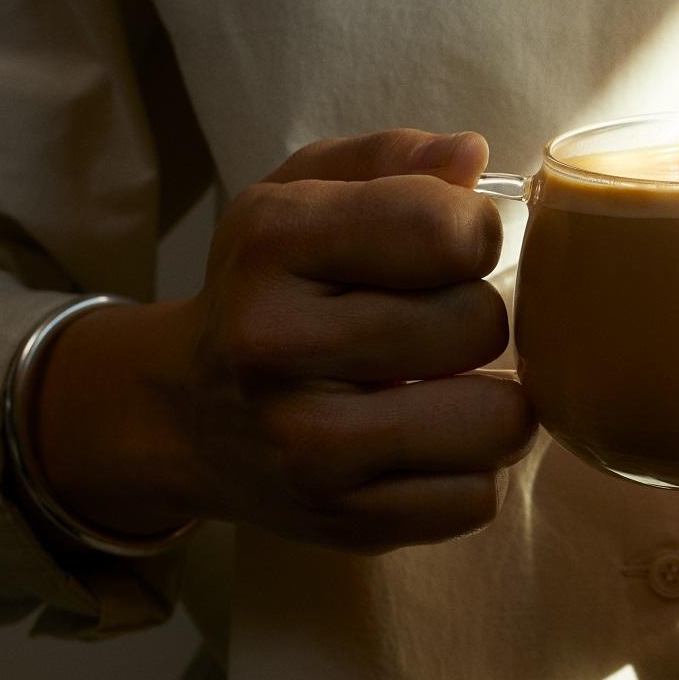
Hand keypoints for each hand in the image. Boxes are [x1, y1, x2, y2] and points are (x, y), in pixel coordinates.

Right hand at [34, 128, 536, 553]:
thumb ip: (392, 159)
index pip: (444, 228)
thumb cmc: (269, 288)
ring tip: (448, 385)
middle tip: (432, 326)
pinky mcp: (343, 523)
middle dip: (476, 317)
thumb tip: (473, 156)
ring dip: (492, 401)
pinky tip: (425, 440)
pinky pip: (477, 499)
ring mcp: (309, 447)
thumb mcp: (303, 193)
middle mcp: (277, 347)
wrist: (182, 415)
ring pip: (496, 422)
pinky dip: (470, 469)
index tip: (446, 250)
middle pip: (479, 323)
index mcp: (273, 244)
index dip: (473, 232)